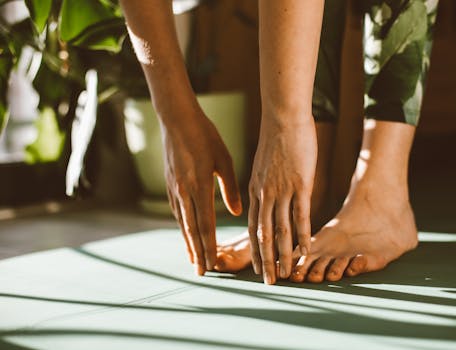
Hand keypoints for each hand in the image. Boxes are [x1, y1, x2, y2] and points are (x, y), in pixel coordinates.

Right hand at [163, 110, 241, 274]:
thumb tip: (237, 212)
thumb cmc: (205, 136)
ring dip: (188, 243)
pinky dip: (181, 226)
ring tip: (192, 259)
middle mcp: (184, 191)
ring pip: (182, 222)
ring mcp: (174, 189)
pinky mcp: (169, 184)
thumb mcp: (223, 159)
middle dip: (197, 252)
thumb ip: (230, 188)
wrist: (177, 120)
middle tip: (200, 273)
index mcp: (199, 185)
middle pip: (191, 229)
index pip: (205, 223)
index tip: (211, 264)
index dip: (208, 246)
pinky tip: (185, 234)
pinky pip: (176, 211)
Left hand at [248, 116, 316, 283]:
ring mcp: (282, 191)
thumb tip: (263, 197)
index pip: (253, 227)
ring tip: (287, 274)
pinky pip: (300, 215)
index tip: (256, 267)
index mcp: (255, 191)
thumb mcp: (262, 166)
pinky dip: (303, 235)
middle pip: (264, 235)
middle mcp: (265, 195)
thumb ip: (262, 185)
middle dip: (265, 261)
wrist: (283, 119)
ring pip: (281, 230)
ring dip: (284, 255)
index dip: (254, 249)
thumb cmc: (275, 141)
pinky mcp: (301, 185)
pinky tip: (306, 250)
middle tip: (268, 281)